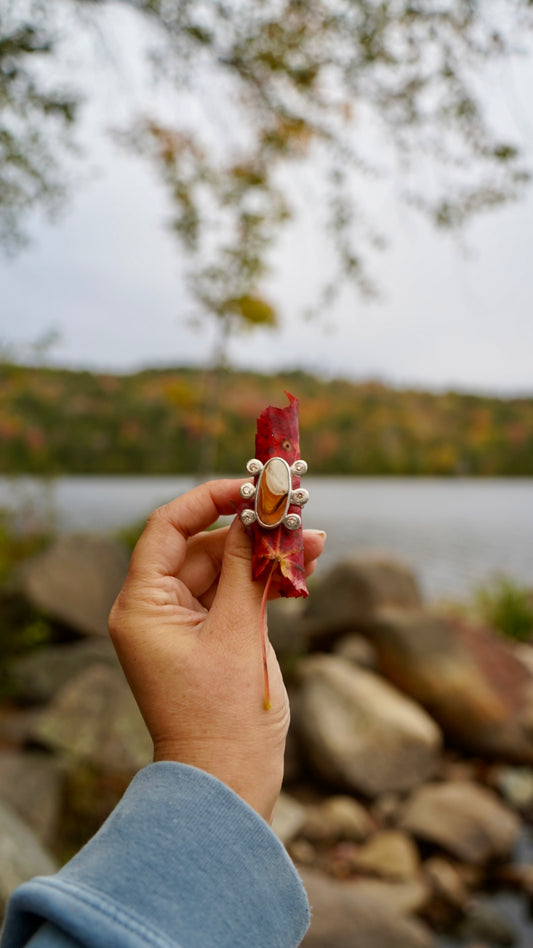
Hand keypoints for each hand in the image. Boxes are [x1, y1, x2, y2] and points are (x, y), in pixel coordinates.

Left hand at [109, 478, 324, 821]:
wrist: (230, 781)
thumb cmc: (224, 713)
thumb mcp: (237, 630)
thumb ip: (247, 567)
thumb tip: (257, 514)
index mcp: (142, 606)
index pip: (167, 529)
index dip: (208, 499)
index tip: (250, 485)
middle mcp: (158, 609)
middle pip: (203, 546)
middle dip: (252, 529)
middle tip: (296, 508)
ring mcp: (187, 624)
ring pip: (228, 568)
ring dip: (268, 553)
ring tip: (314, 538)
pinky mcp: (214, 637)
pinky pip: (239, 593)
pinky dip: (268, 579)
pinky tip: (305, 563)